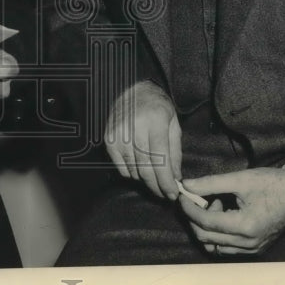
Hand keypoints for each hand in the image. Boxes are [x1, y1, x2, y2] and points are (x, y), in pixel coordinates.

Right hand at [105, 81, 181, 199]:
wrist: (134, 89)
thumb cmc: (157, 107)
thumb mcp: (173, 124)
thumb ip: (175, 152)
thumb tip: (175, 178)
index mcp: (156, 120)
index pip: (161, 159)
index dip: (166, 180)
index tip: (173, 193)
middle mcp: (135, 126)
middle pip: (146, 167)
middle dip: (157, 186)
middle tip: (165, 194)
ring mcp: (119, 133)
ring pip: (134, 170)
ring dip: (146, 181)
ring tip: (155, 183)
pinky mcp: (109, 139)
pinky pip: (121, 167)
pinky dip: (132, 174)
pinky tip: (140, 171)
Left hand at [178, 167, 284, 255]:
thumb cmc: (273, 183)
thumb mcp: (241, 179)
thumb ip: (211, 183)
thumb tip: (186, 185)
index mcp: (245, 225)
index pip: (205, 222)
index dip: (189, 208)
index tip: (182, 194)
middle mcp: (248, 243)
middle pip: (206, 237)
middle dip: (194, 217)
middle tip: (195, 198)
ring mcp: (252, 248)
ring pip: (215, 246)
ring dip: (207, 227)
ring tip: (215, 205)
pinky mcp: (256, 248)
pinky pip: (228, 248)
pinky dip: (219, 233)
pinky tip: (225, 213)